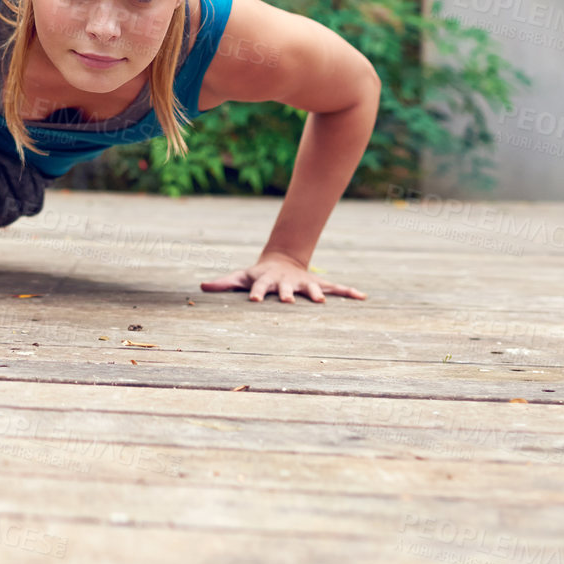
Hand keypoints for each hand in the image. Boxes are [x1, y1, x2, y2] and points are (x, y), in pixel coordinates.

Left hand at [200, 251, 366, 303]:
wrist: (280, 261)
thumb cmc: (256, 276)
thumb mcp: (239, 278)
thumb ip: (222, 283)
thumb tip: (200, 288)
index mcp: (266, 281)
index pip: (260, 288)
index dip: (258, 293)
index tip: (257, 301)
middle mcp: (286, 282)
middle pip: (287, 289)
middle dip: (288, 294)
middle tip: (290, 301)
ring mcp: (303, 283)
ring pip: (312, 289)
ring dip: (318, 294)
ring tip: (323, 302)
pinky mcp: (317, 284)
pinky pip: (336, 288)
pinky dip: (349, 292)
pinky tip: (362, 297)